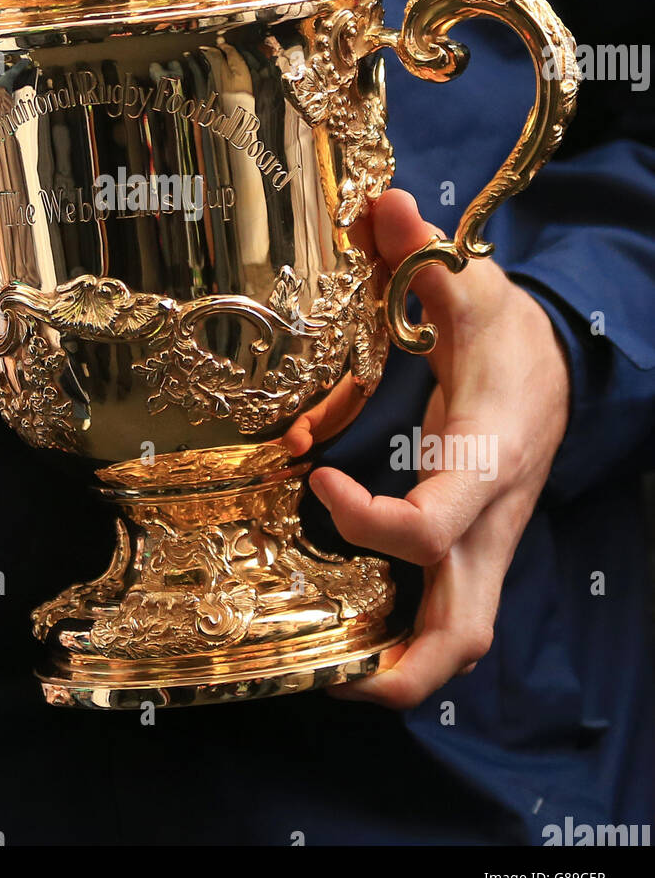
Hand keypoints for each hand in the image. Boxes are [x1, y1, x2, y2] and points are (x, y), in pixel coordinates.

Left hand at [282, 189, 570, 707]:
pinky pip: (445, 609)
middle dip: (404, 665)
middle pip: (466, 628)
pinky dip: (404, 631)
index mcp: (488, 460)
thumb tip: (379, 203)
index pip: (433, 525)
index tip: (315, 474)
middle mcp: (489, 519)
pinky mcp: (473, 545)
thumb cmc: (511, 332)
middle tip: (329, 675)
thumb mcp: (473, 286)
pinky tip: (349, 627)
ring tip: (328, 674)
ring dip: (403, 665)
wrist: (562, 365)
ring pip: (462, 635)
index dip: (370, 520)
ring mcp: (485, 541)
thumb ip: (424, 255)